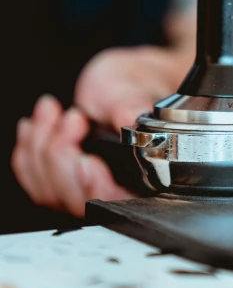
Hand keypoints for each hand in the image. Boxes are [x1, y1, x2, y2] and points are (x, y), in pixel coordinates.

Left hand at [11, 46, 185, 216]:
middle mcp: (118, 193)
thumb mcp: (136, 91)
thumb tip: (130, 118)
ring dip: (41, 146)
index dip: (98, 188)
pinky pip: (34, 178)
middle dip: (62, 156)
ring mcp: (87, 191)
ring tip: (54, 110)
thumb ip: (134, 107)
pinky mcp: (62, 183)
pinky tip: (38, 124)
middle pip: (78, 201)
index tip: (85, 161)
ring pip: (50, 191)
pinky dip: (29, 148)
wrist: (122, 84)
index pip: (121, 202)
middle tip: (73, 118)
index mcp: (149, 178)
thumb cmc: (135, 88)